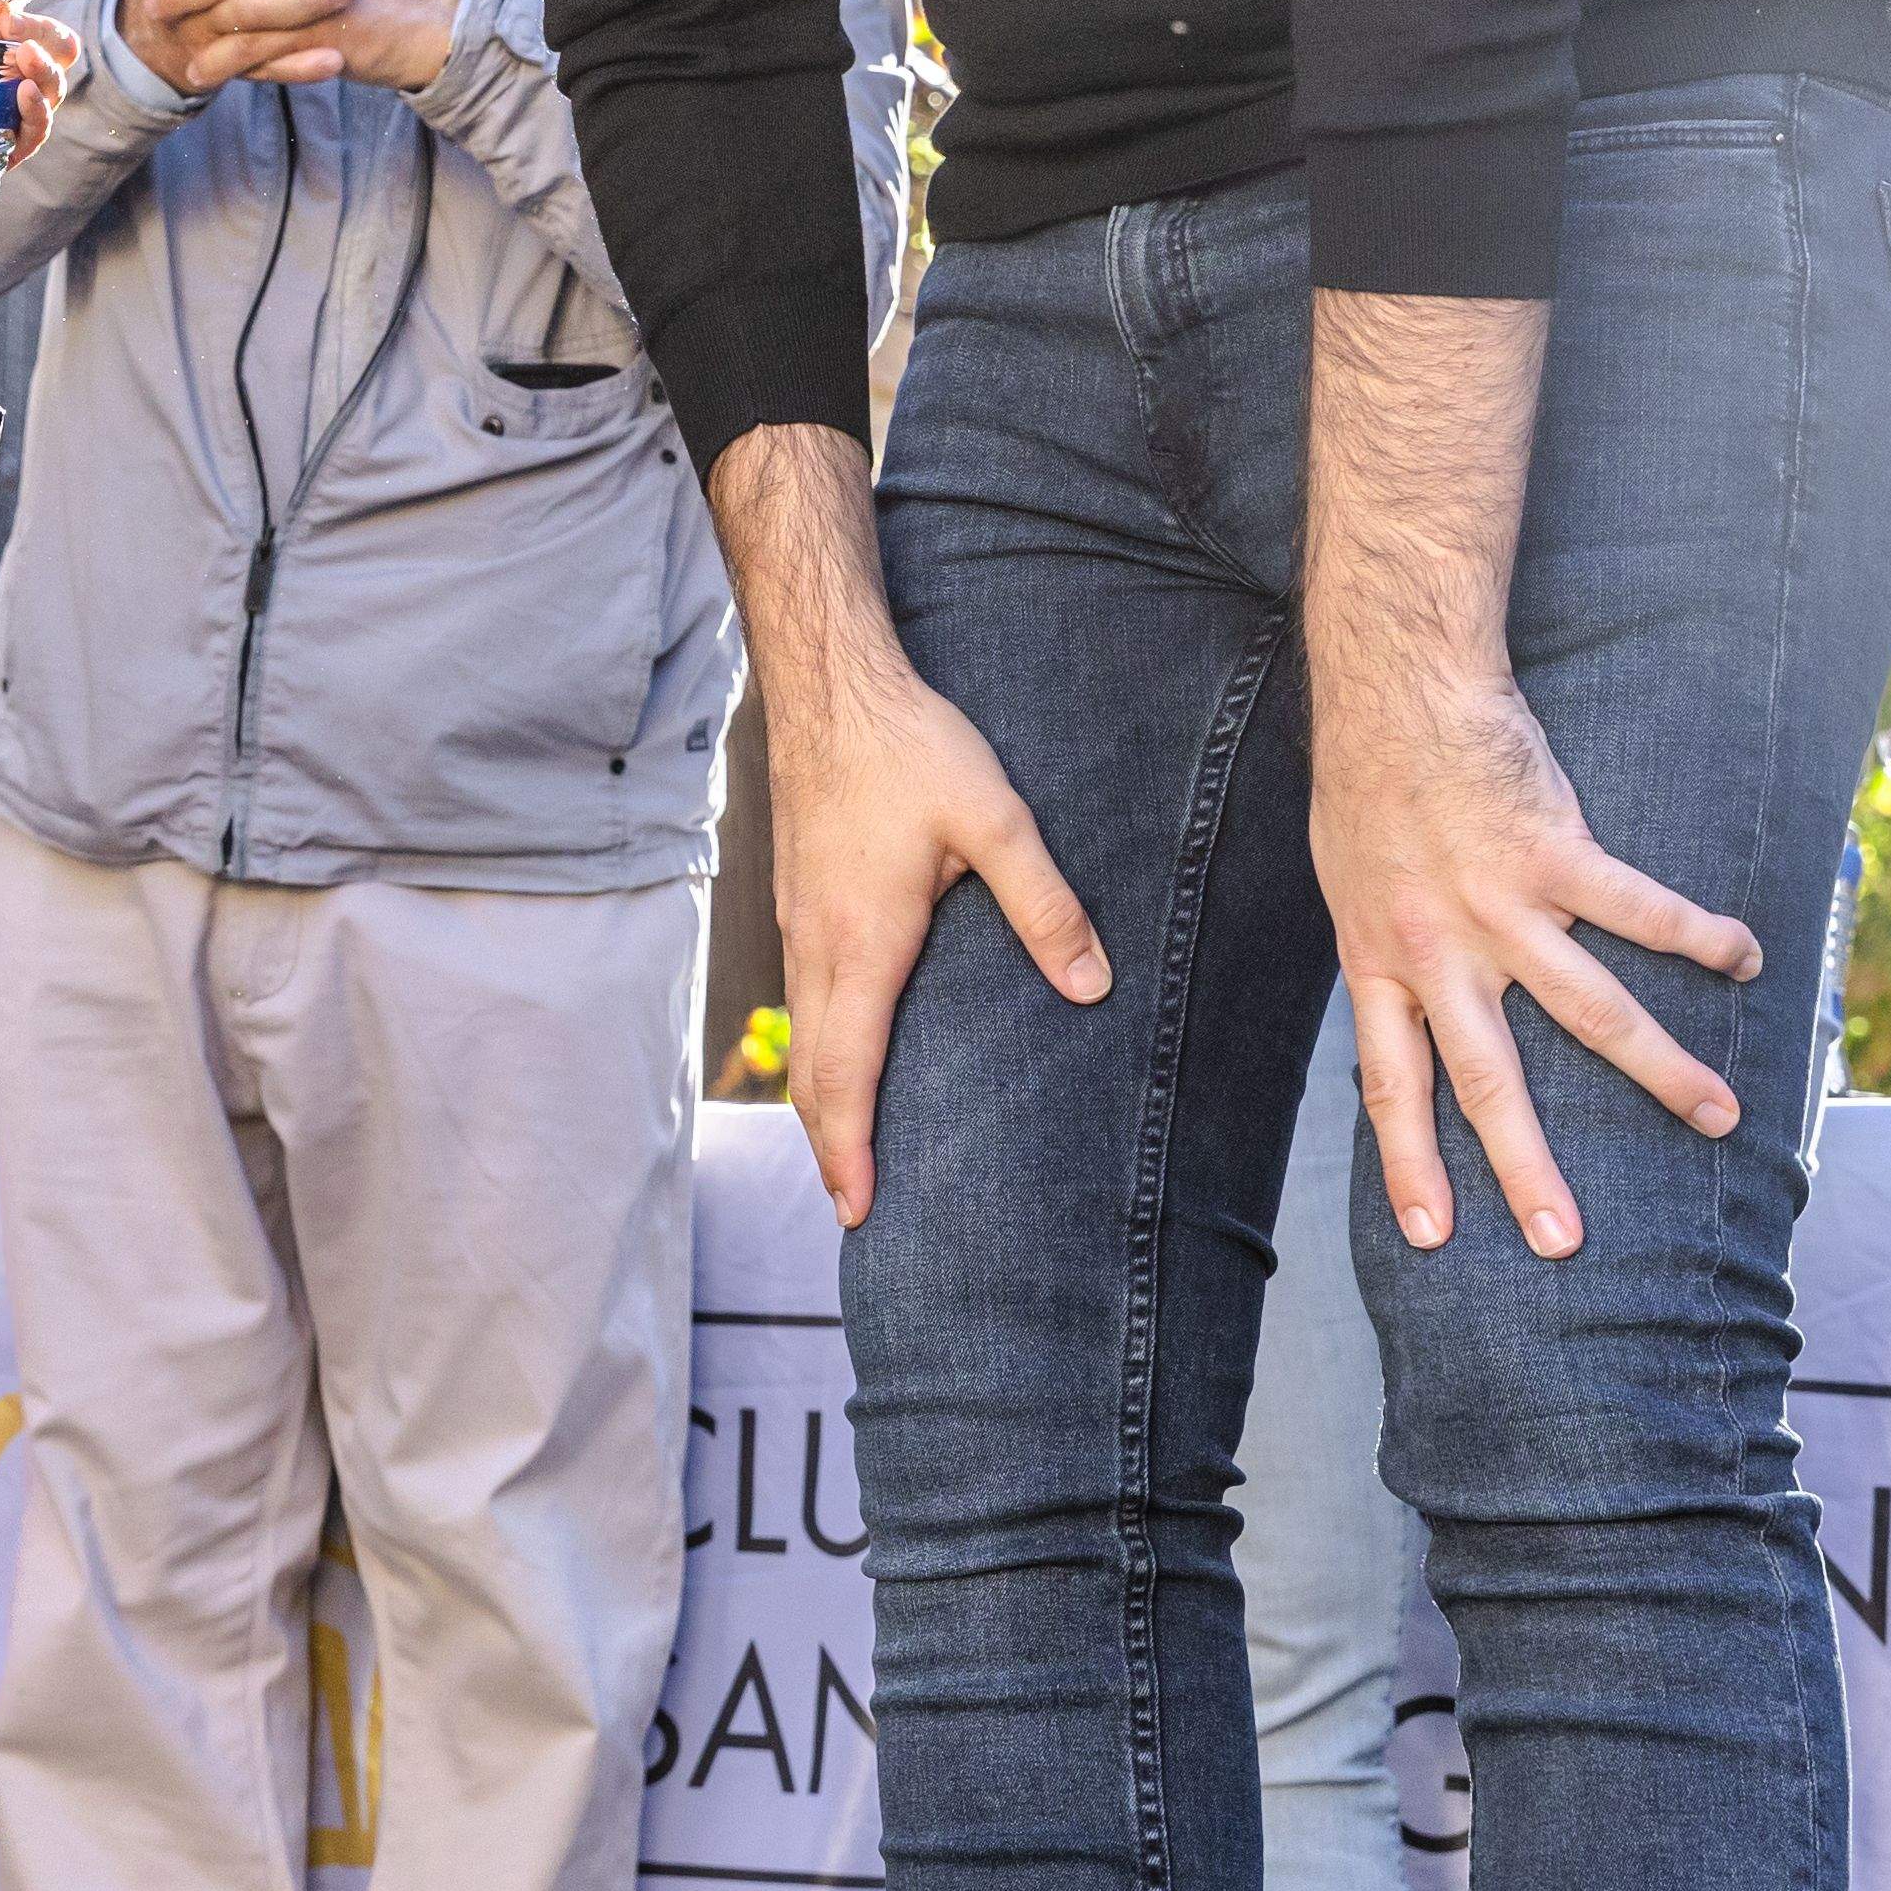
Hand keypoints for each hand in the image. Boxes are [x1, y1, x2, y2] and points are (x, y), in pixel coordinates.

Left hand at [0, 0, 85, 192]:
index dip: (25, 17)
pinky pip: (33, 134)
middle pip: (54, 53)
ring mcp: (2, 114)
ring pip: (51, 90)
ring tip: (24, 58)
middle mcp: (1, 76)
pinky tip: (24, 95)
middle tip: (9, 31)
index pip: (28, 25)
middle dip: (44, 35)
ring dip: (45, 71)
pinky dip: (37, 113)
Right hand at [766, 639, 1112, 1225]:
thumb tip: (1092, 987)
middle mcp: (817, 943)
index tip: (857, 1207)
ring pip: (803, 1033)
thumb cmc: (910, 747)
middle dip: (829, 1144)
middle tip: (853, 1208)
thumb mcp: (996, 819)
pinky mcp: (799, 897)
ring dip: (821, 1098)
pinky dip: (818, 1047)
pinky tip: (845, 1048)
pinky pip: (802, 995)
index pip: (847, 1071)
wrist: (832, 681)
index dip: (849, 1146)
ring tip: (848, 1147)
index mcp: (862, 941)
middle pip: (812, 1070)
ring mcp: (799, 920)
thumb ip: (1045, 905)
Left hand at [1315, 670, 1761, 1263]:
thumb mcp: (1351, 889)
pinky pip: (1638, 906)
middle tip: (1564, 1241)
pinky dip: (1696, 933)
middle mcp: (1440, 950)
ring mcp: (1501, 906)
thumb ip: (1389, 955)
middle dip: (1527, 1166)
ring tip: (1720, 1117)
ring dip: (1661, 1069)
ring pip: (1590, 1010)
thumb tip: (1414, 1014)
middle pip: (1488, 1078)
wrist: (1399, 696)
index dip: (1412, 1161)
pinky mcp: (1556, 854)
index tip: (1434, 1236)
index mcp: (1381, 962)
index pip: (1391, 1084)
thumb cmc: (1370, 789)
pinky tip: (1745, 956)